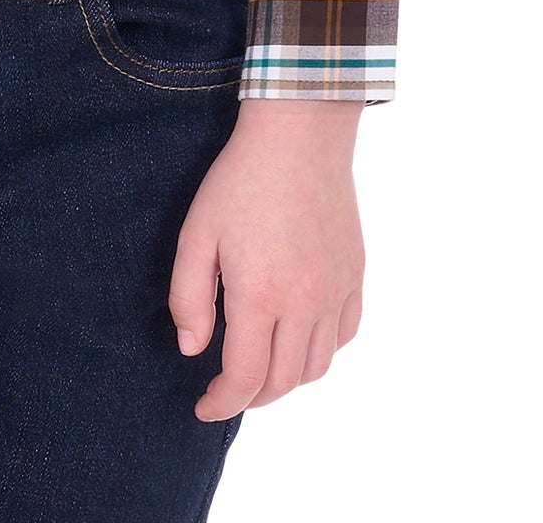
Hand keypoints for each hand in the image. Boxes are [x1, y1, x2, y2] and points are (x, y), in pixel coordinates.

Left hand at [168, 99, 363, 420]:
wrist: (299, 135)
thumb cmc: (240, 180)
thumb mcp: (197, 233)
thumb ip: (188, 298)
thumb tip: (193, 350)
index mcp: (260, 297)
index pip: (245, 379)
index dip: (222, 404)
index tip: (203, 407)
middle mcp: (305, 303)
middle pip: (283, 382)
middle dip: (251, 397)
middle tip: (227, 389)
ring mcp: (335, 291)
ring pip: (317, 366)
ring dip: (287, 380)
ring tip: (261, 368)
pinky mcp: (355, 274)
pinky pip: (345, 334)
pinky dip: (322, 350)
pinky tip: (300, 337)